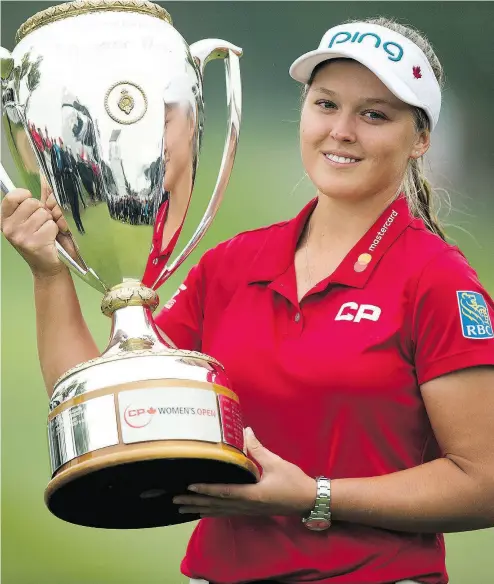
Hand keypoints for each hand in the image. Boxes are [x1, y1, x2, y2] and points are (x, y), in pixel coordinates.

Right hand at [0, 176, 75, 277]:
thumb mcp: (35, 218)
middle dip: (42, 211)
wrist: (47, 266)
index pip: (11, 196)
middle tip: (42, 224)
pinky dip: (54, 231)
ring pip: (43, 214)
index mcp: (5, 220)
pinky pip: (51, 225)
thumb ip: (40, 198)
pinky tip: (50, 240)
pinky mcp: (33, 243)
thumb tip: (46, 177)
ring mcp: (20, 236)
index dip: (24, 196)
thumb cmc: (42, 239)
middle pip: (32, 203)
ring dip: (50, 222)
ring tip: (46, 233)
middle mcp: (9, 228)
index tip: (30, 200)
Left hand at [172, 427, 316, 517]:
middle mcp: (246, 505)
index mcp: (252, 494)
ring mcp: (248, 510)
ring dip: (200, 509)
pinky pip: (226, 512)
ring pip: (219, 511)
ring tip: (181, 507)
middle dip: (195, 503)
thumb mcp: (276, 463)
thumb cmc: (293, 482)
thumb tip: (245, 431)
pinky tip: (203, 510)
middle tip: (174, 500)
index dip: (206, 490)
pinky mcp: (250, 510)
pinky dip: (212, 511)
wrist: (308, 500)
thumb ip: (258, 449)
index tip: (189, 487)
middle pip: (216, 505)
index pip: (224, 492)